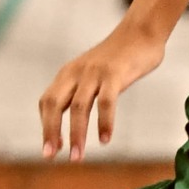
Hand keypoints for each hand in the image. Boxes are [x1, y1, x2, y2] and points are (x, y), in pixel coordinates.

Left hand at [39, 24, 167, 161]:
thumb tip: (74, 123)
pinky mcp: (114, 73)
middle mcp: (76, 72)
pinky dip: (104, 122)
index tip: (51, 149)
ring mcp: (94, 72)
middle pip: (54, 104)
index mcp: (68, 74)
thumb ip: (82, 93)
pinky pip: (106, 102)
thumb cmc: (118, 59)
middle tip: (52, 157)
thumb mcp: (92, 74)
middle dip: (51, 132)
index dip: (46, 126)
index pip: (47, 102)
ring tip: (77, 156)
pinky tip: (104, 140)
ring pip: (78, 107)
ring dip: (76, 134)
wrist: (141, 31)